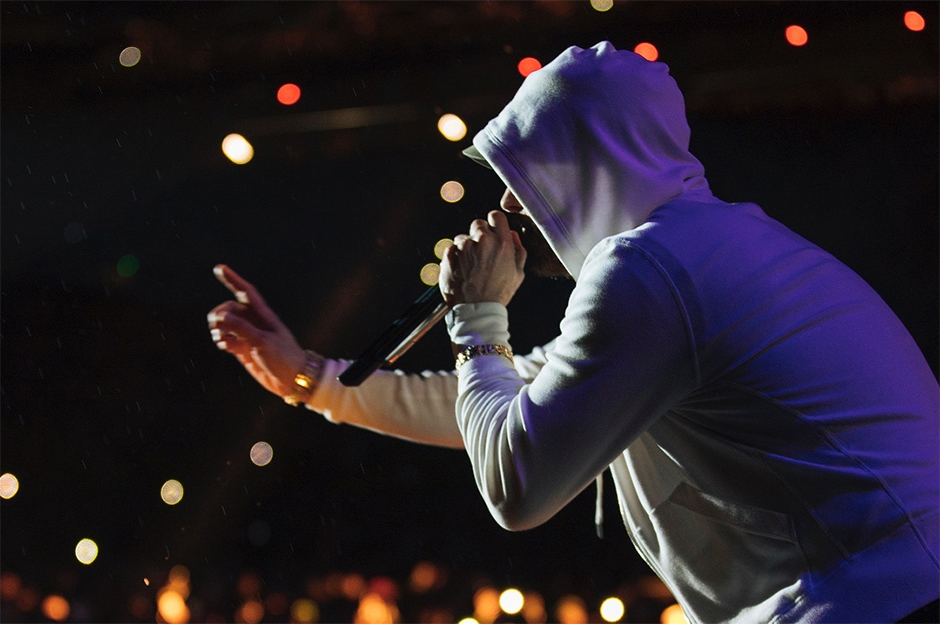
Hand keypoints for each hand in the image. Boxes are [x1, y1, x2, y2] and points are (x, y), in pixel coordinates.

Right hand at [207, 264, 306, 398]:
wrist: (292, 379)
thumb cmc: (283, 356)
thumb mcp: (262, 340)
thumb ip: (241, 327)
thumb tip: (221, 316)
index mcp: (263, 315)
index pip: (245, 292)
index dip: (233, 279)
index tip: (219, 268)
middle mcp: (254, 323)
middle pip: (229, 309)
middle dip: (220, 314)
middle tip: (217, 324)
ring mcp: (247, 336)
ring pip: (225, 324)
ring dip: (218, 328)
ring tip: (221, 338)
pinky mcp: (243, 349)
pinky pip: (226, 339)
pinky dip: (221, 340)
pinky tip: (224, 345)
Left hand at [439, 210, 526, 306]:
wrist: (476, 309)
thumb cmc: (498, 293)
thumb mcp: (518, 273)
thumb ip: (518, 249)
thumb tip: (512, 235)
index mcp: (501, 242)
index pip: (496, 216)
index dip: (495, 223)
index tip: (493, 230)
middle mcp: (482, 240)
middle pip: (478, 224)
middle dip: (480, 235)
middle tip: (482, 253)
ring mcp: (464, 247)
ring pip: (463, 237)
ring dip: (466, 247)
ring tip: (471, 266)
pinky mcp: (449, 254)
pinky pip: (451, 248)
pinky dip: (455, 256)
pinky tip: (462, 270)